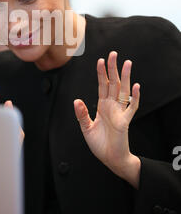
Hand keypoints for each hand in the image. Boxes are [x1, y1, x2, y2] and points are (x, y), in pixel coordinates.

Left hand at [74, 51, 140, 187]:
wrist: (111, 159)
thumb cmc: (100, 144)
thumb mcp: (86, 128)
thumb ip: (81, 114)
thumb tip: (76, 100)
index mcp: (102, 106)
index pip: (102, 85)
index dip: (102, 73)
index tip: (101, 60)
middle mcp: (112, 107)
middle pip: (113, 83)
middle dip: (113, 69)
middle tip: (114, 54)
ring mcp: (119, 113)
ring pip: (123, 91)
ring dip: (125, 77)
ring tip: (127, 63)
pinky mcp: (125, 122)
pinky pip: (131, 108)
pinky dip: (134, 97)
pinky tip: (136, 87)